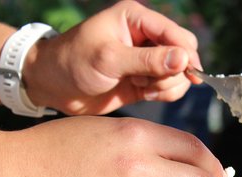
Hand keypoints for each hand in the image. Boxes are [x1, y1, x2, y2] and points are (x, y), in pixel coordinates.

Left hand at [25, 0, 203, 115]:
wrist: (53, 87)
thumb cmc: (73, 63)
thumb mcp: (109, 59)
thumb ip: (147, 60)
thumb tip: (183, 60)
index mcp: (136, 18)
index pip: (176, 34)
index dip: (185, 54)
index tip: (187, 74)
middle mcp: (145, 36)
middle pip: (184, 53)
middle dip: (175, 71)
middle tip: (151, 81)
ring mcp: (147, 60)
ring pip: (179, 73)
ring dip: (167, 85)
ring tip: (142, 87)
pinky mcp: (145, 80)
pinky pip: (170, 88)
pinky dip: (163, 94)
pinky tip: (144, 94)